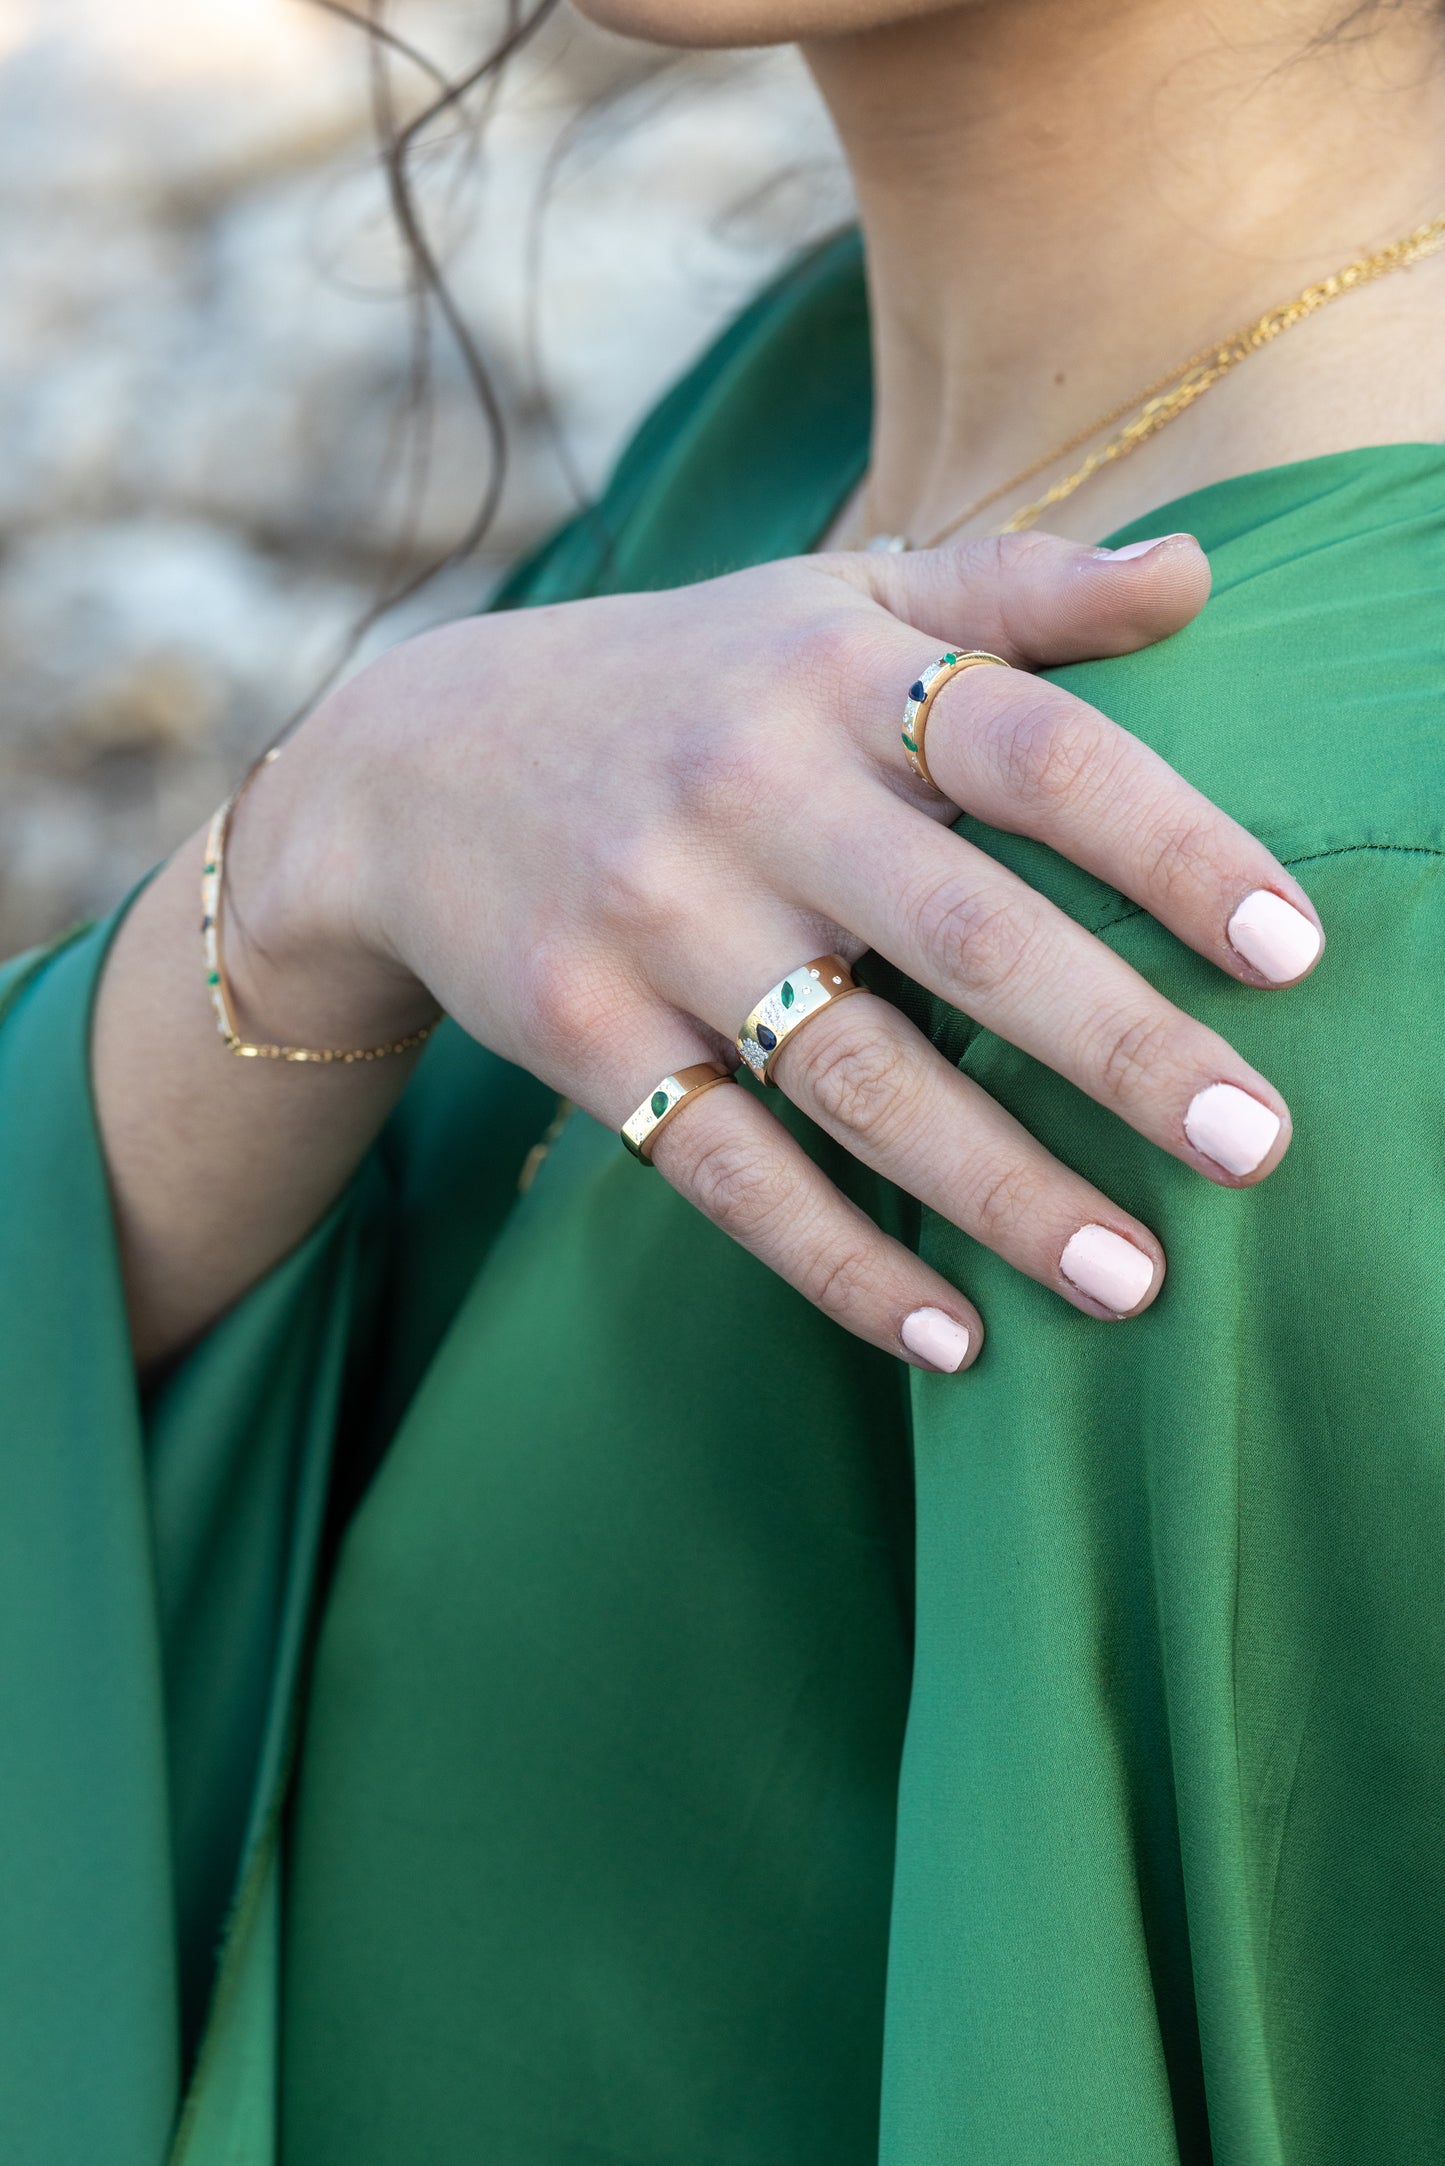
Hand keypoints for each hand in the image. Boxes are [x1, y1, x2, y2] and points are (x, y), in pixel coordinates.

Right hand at [249, 528, 1320, 1373]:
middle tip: (1256, 1148)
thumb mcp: (825, 604)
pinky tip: (948, 1338)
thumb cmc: (679, 684)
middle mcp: (750, 797)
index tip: (1290, 953)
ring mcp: (657, 926)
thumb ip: (1010, 593)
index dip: (1169, 847)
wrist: (414, 769)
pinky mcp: (587, 1041)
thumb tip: (1198, 576)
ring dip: (997, 1189)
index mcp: (834, 677)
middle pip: (963, 932)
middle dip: (1117, 1047)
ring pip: (852, 1077)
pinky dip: (835, 1261)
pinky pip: (725, 1169)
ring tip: (1131, 1282)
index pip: (1032, 752)